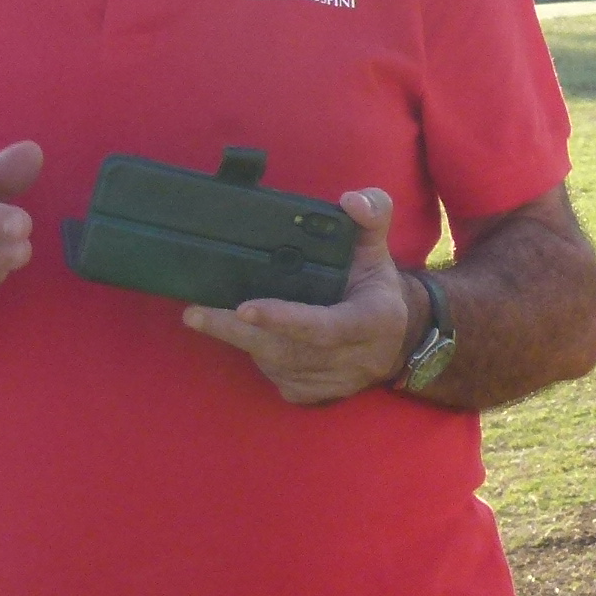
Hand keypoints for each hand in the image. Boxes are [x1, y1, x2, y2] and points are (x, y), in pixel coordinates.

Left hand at [178, 189, 415, 405]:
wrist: (399, 340)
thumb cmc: (376, 286)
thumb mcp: (378, 248)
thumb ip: (371, 216)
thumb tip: (350, 200)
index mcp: (375, 319)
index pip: (328, 327)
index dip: (287, 320)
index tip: (246, 307)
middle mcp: (357, 358)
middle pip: (289, 351)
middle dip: (239, 332)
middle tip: (196, 313)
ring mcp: (336, 383)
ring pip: (278, 366)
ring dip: (242, 342)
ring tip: (208, 316)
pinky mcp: (317, 396)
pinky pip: (278, 380)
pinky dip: (257, 358)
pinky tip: (248, 338)